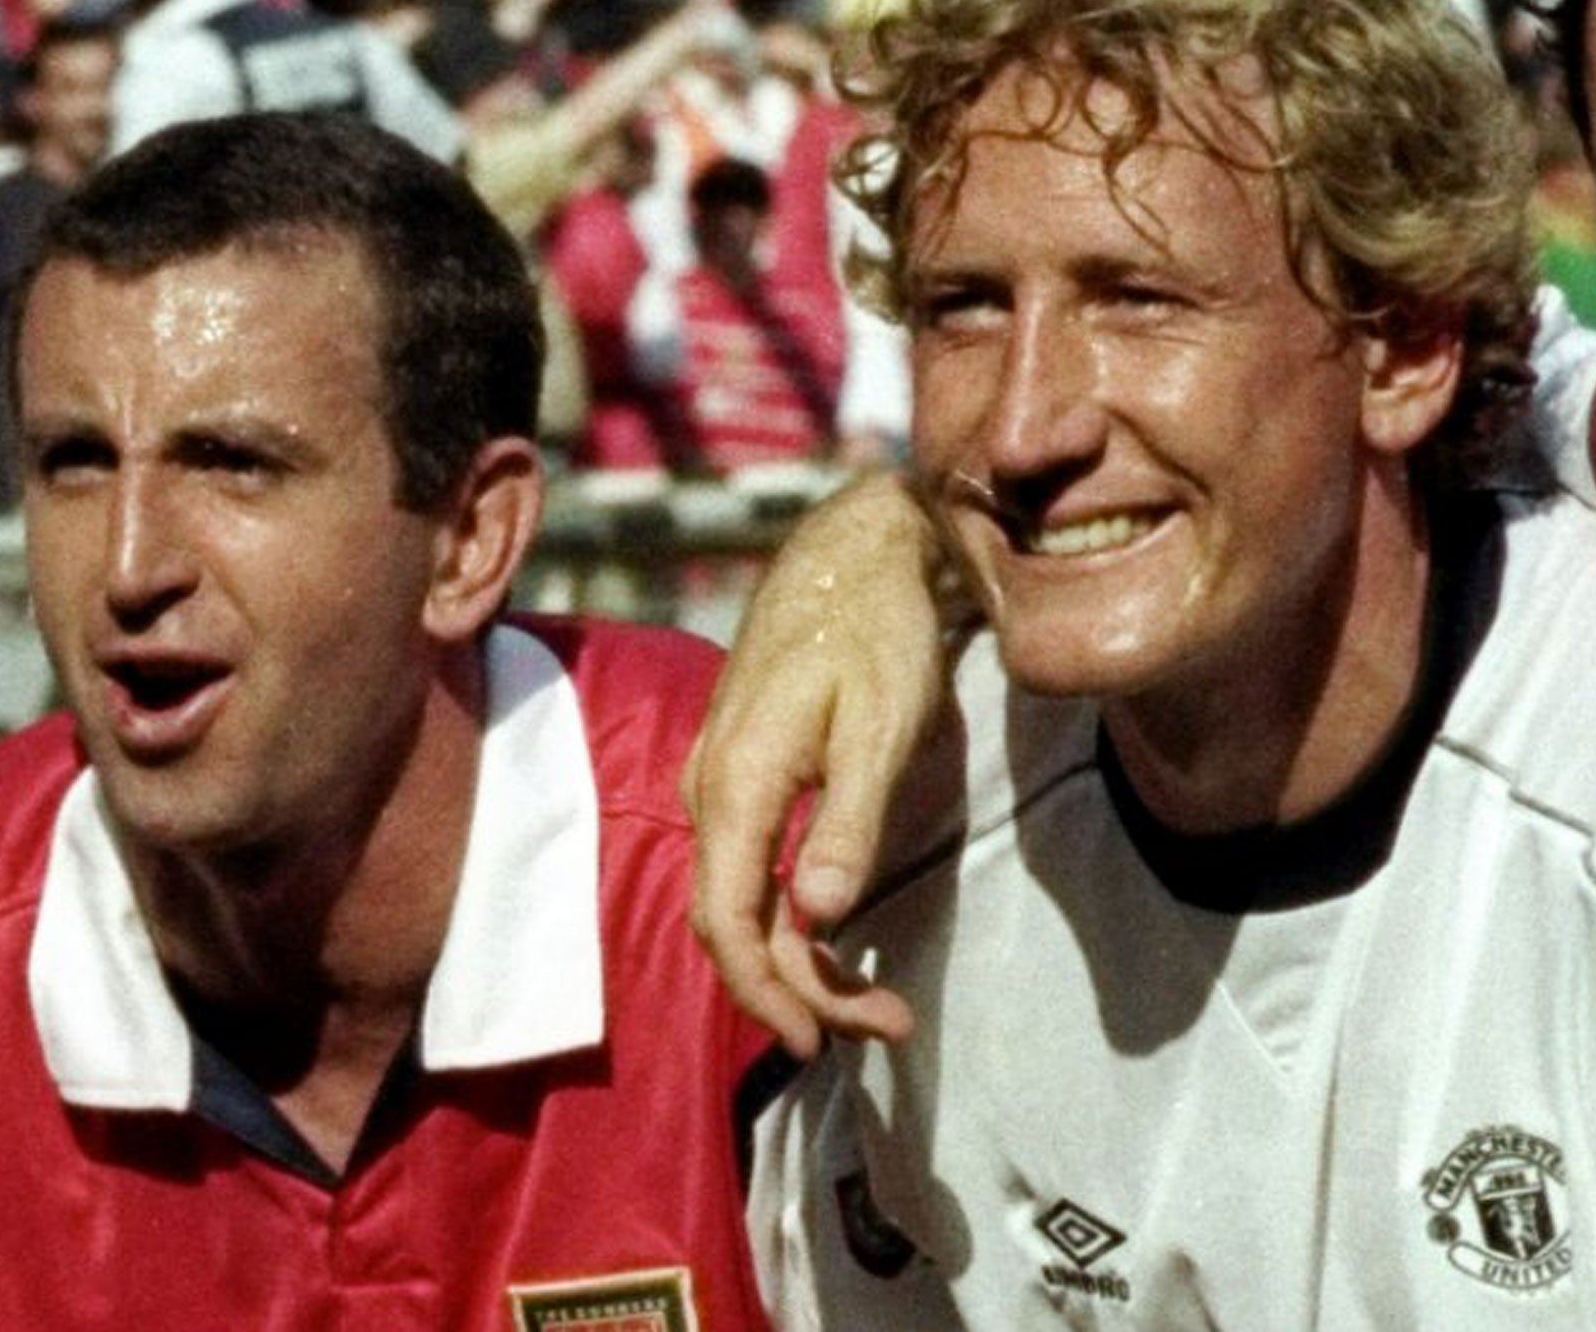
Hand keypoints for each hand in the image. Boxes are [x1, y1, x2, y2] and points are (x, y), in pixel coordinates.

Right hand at [685, 472, 947, 1057]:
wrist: (854, 552)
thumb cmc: (875, 631)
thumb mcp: (881, 725)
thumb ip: (848, 820)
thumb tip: (820, 914)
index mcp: (736, 782)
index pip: (727, 918)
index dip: (765, 991)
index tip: (817, 1042)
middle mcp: (712, 788)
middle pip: (734, 922)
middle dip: (799, 989)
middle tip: (883, 1029)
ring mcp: (723, 781)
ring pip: (745, 898)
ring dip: (802, 959)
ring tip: (877, 1004)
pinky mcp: (746, 774)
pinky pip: (754, 865)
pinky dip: (795, 915)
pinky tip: (839, 936)